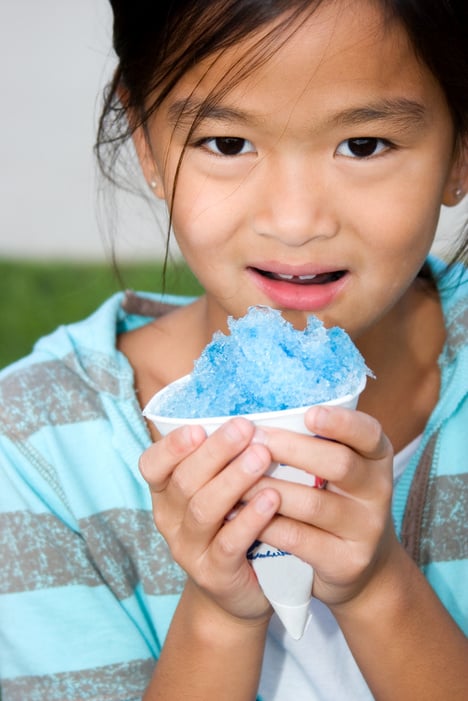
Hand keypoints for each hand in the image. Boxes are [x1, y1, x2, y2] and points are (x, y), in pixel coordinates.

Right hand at [139, 417, 280, 621]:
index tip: (197, 428)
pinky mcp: (214, 574)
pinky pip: (229, 544)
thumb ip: (223, 456)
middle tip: (245, 428)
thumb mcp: (218, 488)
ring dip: (233, 479)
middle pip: (184, 481)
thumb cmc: (232, 524)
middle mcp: (170, 519)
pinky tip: (271, 498)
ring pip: (204, 509)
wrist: (239, 592)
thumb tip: (251, 408)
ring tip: (261, 456)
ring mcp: (188, 549)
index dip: (170, 446)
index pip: (152, 465)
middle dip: (215, 452)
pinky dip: (250, 519)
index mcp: (166, 493)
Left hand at [244, 405, 395, 607]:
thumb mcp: (338, 467)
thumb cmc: (336, 498)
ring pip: (313, 503)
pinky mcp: (347, 561)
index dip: (341, 422)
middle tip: (253, 440)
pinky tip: (238, 513)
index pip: (368, 433)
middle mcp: (378, 490)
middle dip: (291, 449)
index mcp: (377, 457)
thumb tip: (254, 416)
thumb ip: (313, 442)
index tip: (309, 414)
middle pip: (338, 464)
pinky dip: (266, 524)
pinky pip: (299, 538)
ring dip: (268, 488)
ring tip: (233, 479)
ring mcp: (366, 528)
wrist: (361, 564)